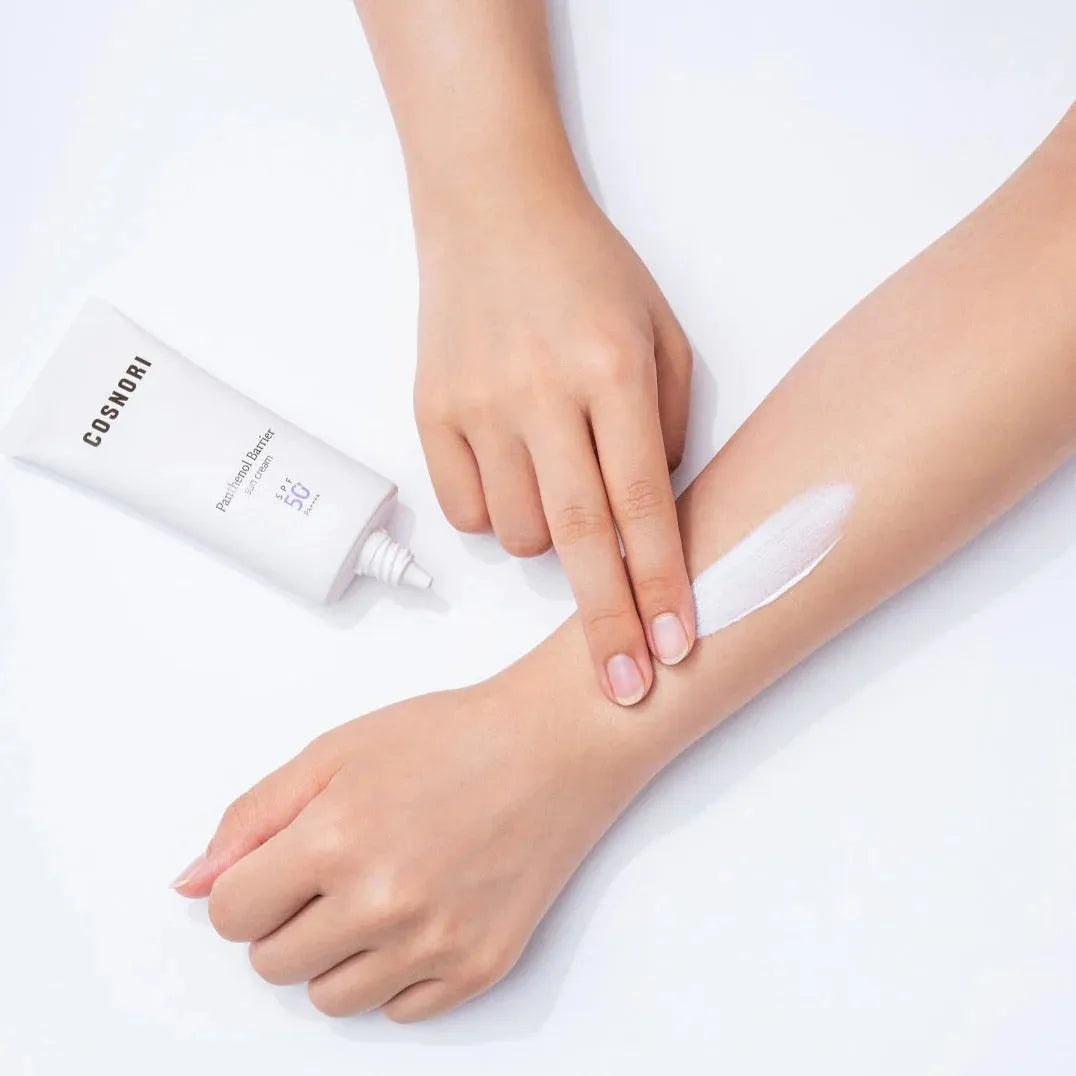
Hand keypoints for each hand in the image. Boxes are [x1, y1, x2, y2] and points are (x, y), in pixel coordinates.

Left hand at [171, 661, 647, 1021]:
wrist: (554, 746)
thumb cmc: (453, 737)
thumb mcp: (338, 750)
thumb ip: (255, 816)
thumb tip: (193, 881)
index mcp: (335, 840)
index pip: (231, 914)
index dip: (247, 887)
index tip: (277, 868)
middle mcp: (382, 903)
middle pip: (273, 963)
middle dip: (287, 919)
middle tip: (335, 871)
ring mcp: (435, 943)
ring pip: (330, 998)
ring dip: (336, 954)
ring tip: (377, 894)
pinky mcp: (480, 967)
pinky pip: (399, 1012)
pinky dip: (396, 974)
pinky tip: (420, 916)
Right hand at [413, 181, 695, 705]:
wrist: (491, 208)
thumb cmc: (589, 271)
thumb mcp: (661, 331)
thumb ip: (668, 427)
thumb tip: (650, 519)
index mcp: (613, 367)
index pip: (644, 503)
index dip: (663, 585)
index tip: (677, 647)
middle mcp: (542, 392)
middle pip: (581, 539)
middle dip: (607, 624)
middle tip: (624, 690)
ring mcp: (477, 404)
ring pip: (520, 533)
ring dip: (553, 543)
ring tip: (561, 488)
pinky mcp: (430, 412)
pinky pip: (467, 510)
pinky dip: (498, 516)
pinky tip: (515, 475)